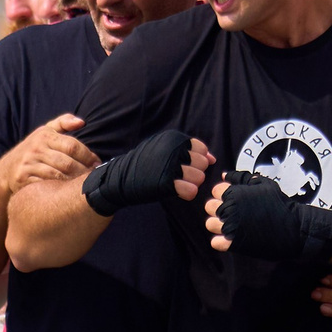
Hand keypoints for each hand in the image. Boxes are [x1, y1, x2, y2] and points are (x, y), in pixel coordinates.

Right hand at [9, 115, 101, 187]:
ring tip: (84, 186)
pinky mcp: (23, 179)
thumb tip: (81, 122)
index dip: (88, 156)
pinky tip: (68, 193)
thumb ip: (63, 122)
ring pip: (58, 176)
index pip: (72, 146)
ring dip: (74, 182)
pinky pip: (46, 186)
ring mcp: (28, 165)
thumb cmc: (34, 149)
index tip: (97, 164)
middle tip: (94, 178)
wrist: (7, 170)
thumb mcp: (45, 131)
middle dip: (84, 172)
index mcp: (45, 135)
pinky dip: (59, 190)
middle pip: (67, 163)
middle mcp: (36, 149)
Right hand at [83, 130, 212, 213]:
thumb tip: (213, 158)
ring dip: (191, 183)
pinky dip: (187, 193)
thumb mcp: (165, 150)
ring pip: (200, 177)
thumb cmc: (145, 165)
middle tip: (180, 176)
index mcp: (173, 138)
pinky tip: (178, 191)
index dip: (195, 159)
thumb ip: (190, 151)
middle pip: (203, 163)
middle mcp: (173, 149)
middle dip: (195, 171)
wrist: (119, 179)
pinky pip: (191, 191)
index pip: (201, 148)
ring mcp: (170, 166)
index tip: (183, 164)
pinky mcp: (166, 183)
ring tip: (177, 183)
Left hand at [206, 173, 331, 263]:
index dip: (225, 195)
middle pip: (210, 207)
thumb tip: (224, 175)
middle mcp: (230, 209)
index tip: (238, 201)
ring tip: (234, 225)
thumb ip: (241, 178)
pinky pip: (215, 242)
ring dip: (219, 225)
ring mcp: (230, 227)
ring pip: (210, 224)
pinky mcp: (233, 244)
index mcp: (235, 193)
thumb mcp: (264, 184)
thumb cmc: (279, 203)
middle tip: (236, 213)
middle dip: (220, 209)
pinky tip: (234, 237)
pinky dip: (222, 241)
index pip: (215, 191)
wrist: (293, 228)